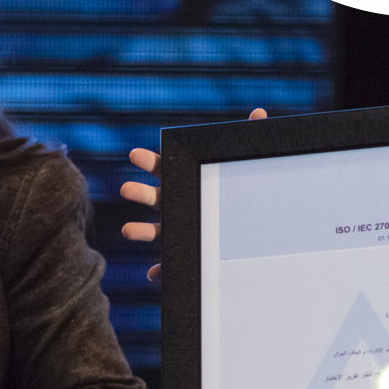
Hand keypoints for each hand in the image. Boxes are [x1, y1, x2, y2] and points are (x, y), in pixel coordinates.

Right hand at [120, 107, 268, 281]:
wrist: (249, 226)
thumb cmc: (239, 190)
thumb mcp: (245, 165)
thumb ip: (250, 138)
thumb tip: (261, 113)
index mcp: (186, 182)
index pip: (164, 168)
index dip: (149, 161)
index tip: (136, 154)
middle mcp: (177, 205)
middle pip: (153, 197)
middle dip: (139, 193)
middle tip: (127, 188)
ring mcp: (178, 230)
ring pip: (154, 231)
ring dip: (140, 231)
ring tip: (128, 231)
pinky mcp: (185, 253)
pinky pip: (170, 264)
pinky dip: (161, 270)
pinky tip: (153, 274)